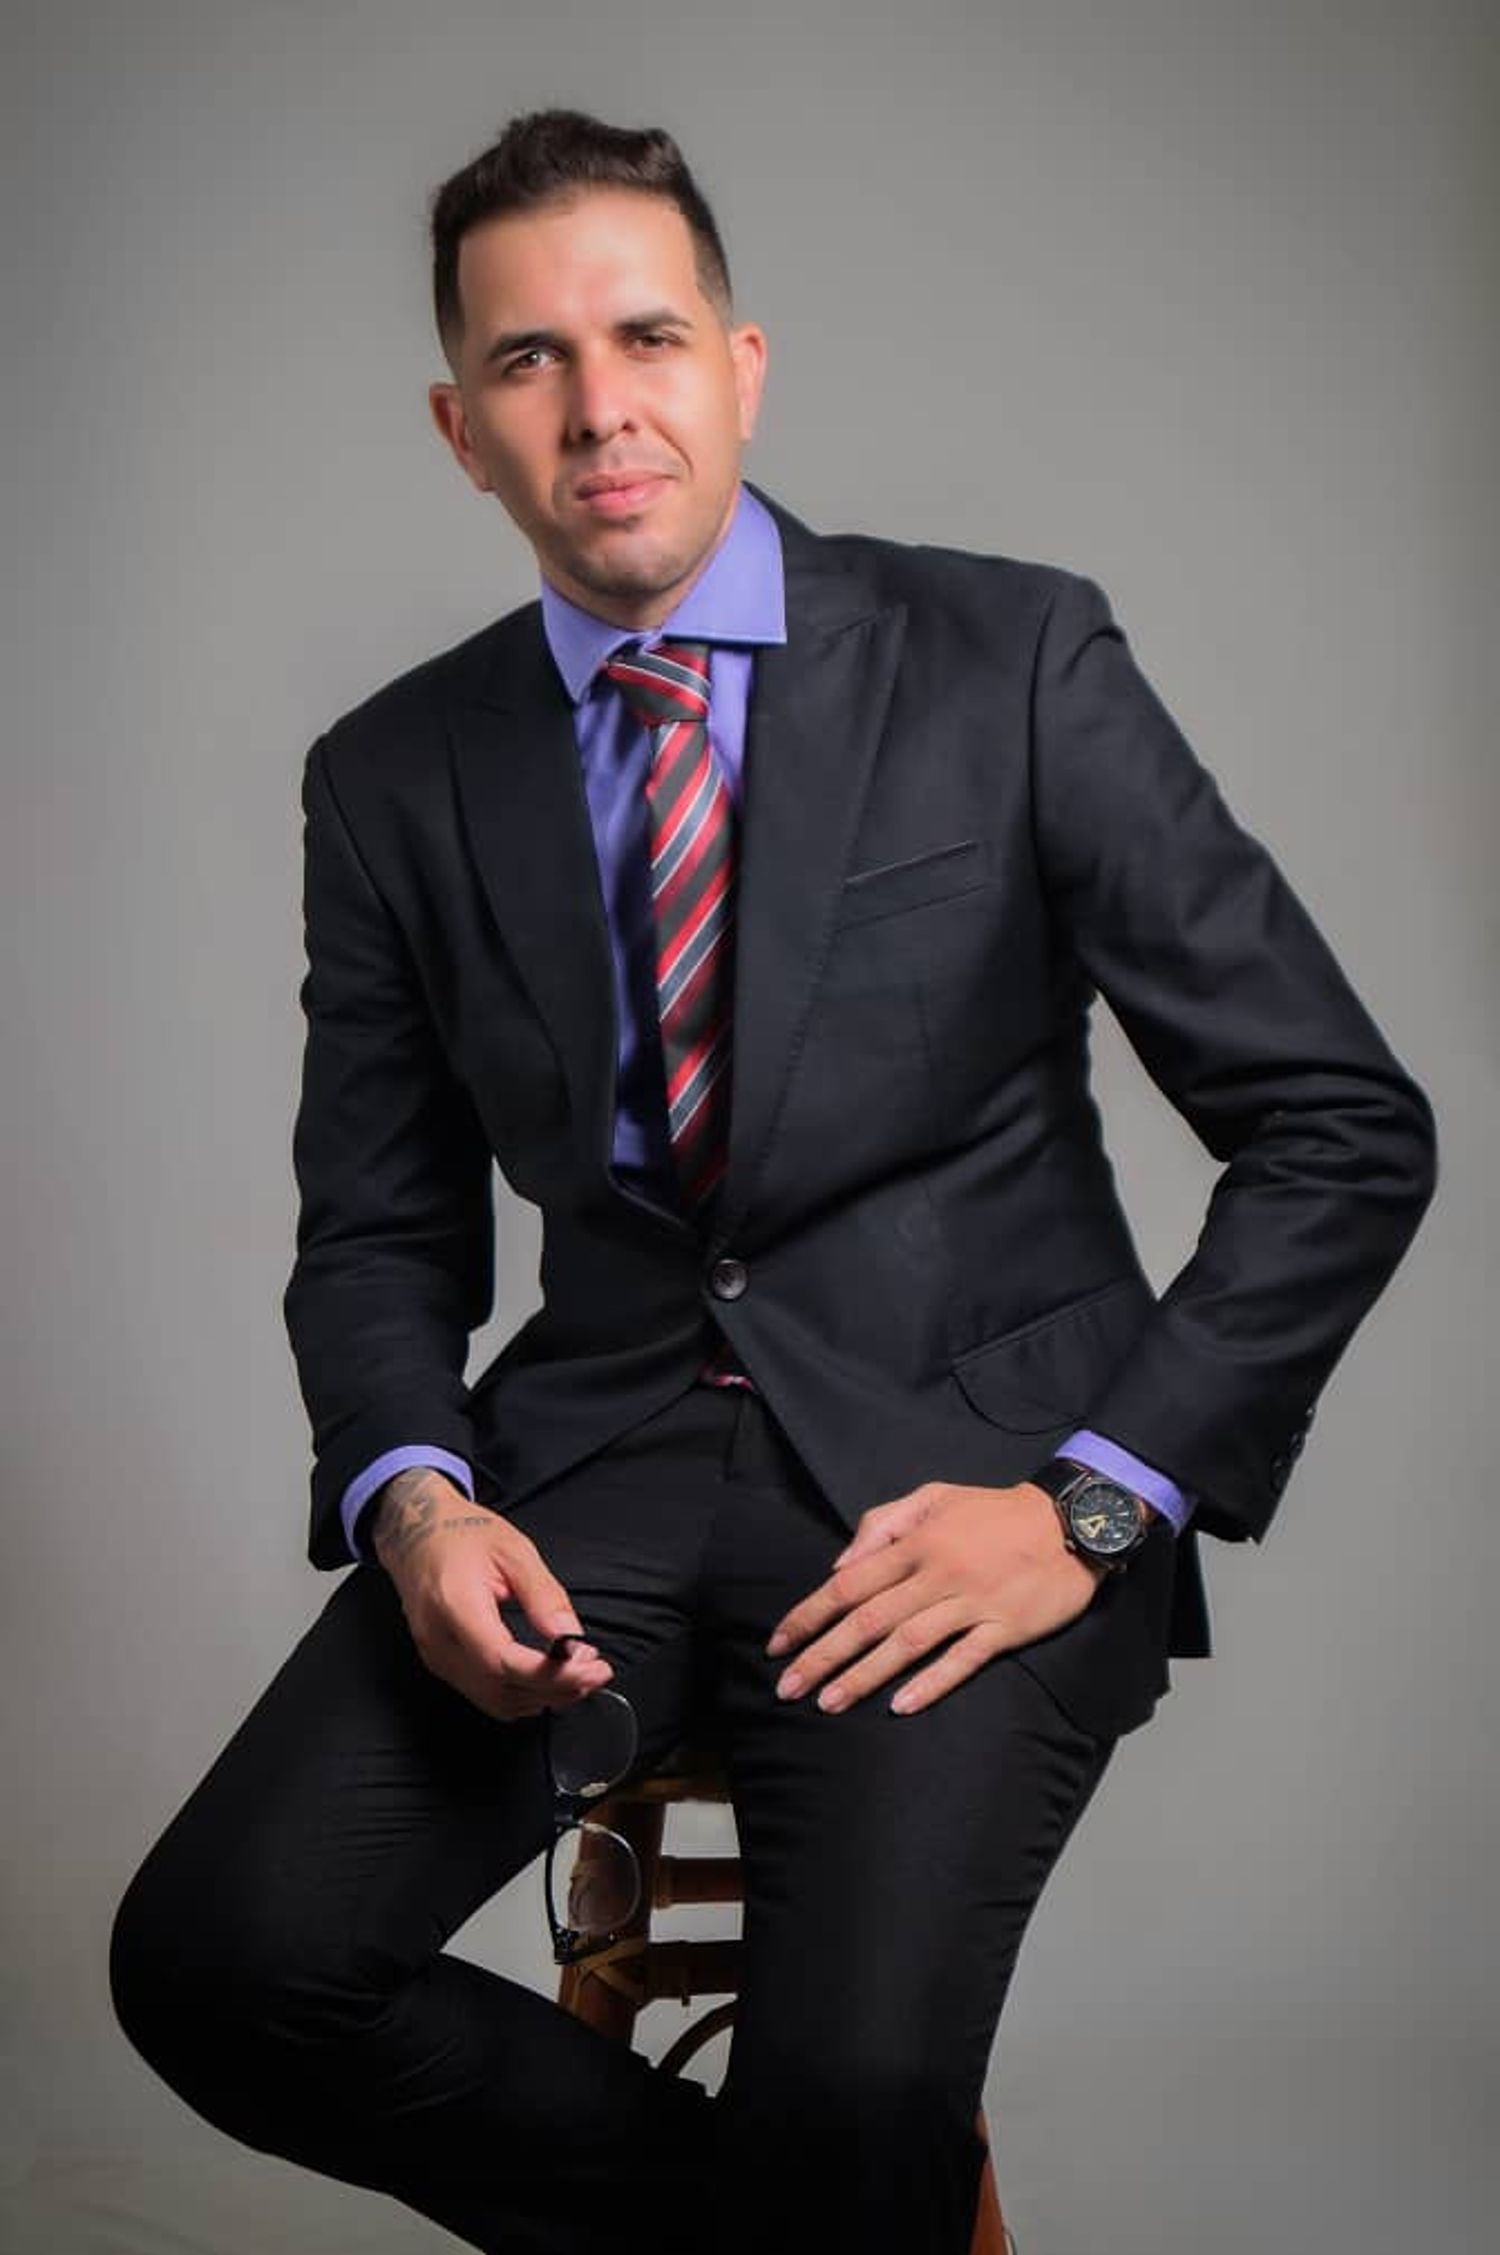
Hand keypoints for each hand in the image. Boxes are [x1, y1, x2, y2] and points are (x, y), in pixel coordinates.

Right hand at [371, 1470, 613, 1721]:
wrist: (416, 1533)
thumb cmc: (460, 1534)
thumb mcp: (513, 1549)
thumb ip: (543, 1595)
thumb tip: (571, 1637)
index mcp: (454, 1605)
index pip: (501, 1661)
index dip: (548, 1672)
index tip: (588, 1665)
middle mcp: (439, 1641)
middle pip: (501, 1689)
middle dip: (555, 1689)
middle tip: (597, 1673)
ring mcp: (437, 1658)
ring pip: (494, 1701)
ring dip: (542, 1697)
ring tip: (581, 1678)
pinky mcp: (441, 1664)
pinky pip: (484, 1695)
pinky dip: (522, 1696)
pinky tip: (549, 1682)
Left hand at [763, 1478, 1112, 1716]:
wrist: (1070, 1521)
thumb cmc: (994, 1511)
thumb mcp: (934, 1496)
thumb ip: (882, 1523)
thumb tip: (839, 1565)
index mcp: (916, 1543)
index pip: (849, 1584)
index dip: (810, 1616)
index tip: (778, 1644)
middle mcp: (937, 1574)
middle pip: (869, 1621)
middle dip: (824, 1656)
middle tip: (788, 1688)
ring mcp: (971, 1603)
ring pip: (907, 1645)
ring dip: (865, 1676)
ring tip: (829, 1703)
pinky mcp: (1004, 1628)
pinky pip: (962, 1660)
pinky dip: (931, 1683)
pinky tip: (901, 1706)